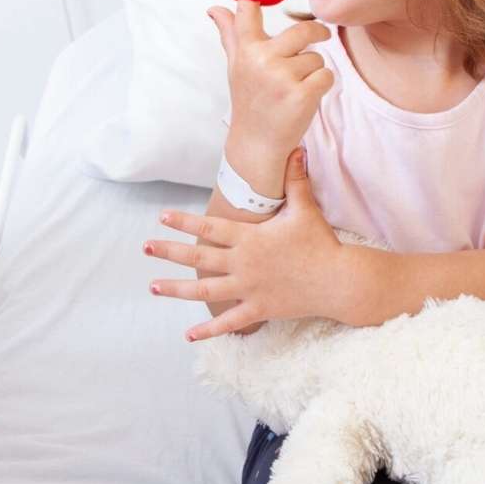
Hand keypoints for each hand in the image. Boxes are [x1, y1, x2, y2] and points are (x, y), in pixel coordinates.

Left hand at [144, 148, 344, 338]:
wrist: (339, 281)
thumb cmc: (320, 243)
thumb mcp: (305, 208)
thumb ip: (295, 179)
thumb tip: (295, 148)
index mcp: (250, 238)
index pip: (210, 227)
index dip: (184, 221)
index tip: (161, 217)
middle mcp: (244, 263)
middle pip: (198, 257)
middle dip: (169, 252)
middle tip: (145, 247)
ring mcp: (248, 289)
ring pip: (205, 289)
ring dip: (176, 289)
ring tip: (153, 286)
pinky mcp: (258, 310)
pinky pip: (228, 322)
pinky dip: (208, 329)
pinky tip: (188, 335)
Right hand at [209, 1, 332, 185]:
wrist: (257, 142)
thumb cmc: (249, 100)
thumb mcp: (236, 66)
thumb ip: (230, 34)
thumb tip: (215, 8)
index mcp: (245, 50)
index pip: (247, 10)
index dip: (254, 0)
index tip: (257, 0)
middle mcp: (262, 60)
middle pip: (304, 31)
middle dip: (317, 34)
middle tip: (322, 36)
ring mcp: (282, 78)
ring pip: (317, 58)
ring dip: (313, 71)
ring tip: (295, 87)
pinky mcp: (303, 95)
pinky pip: (326, 76)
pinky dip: (322, 86)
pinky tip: (305, 96)